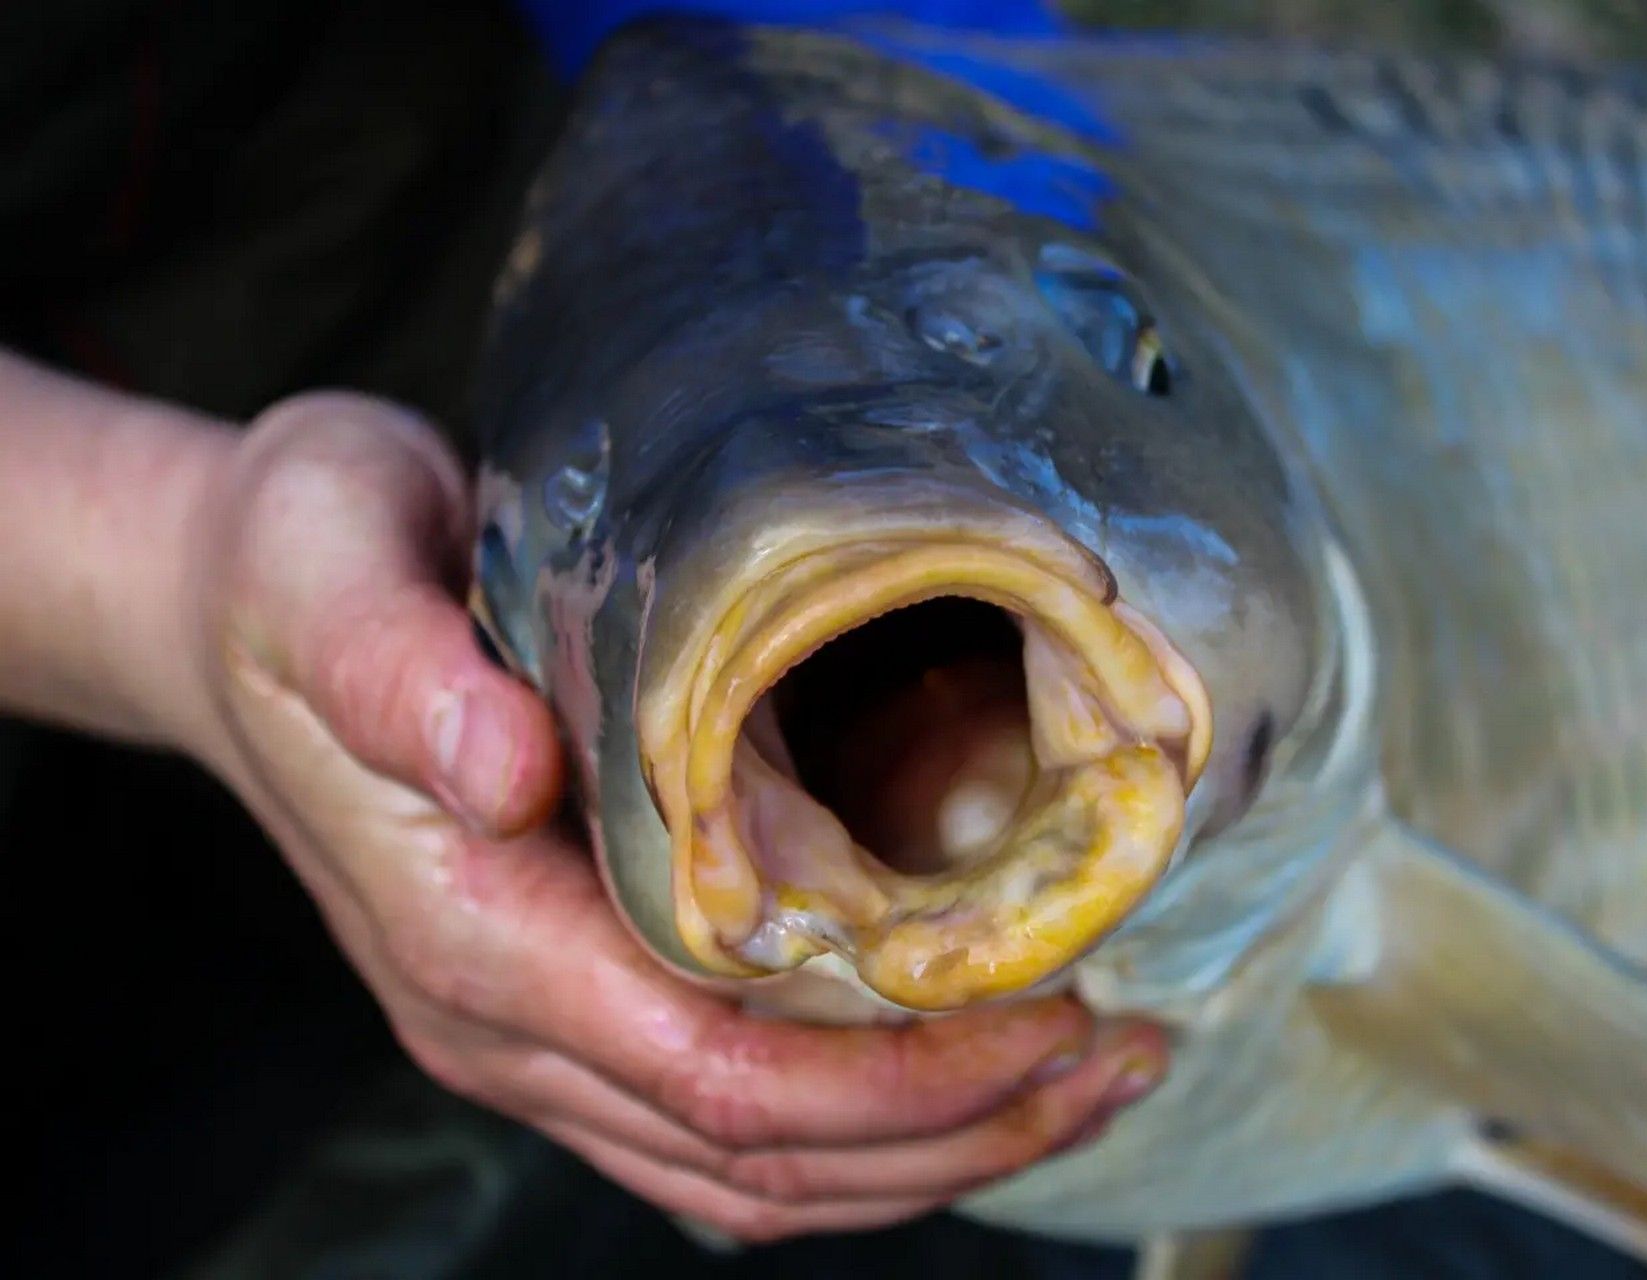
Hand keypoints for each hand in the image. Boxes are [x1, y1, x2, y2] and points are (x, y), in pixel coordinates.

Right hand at [163, 393, 1165, 1241]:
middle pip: (758, 1150)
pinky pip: (719, 1126)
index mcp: (471, 930)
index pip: (715, 1071)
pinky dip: (858, 1129)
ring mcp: (533, 1030)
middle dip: (958, 1129)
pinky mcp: (565, 1003)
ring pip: (748, 1169)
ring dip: (930, 1149)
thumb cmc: (300, 570)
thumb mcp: (326, 567)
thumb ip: (398, 672)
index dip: (896, 1077)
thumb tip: (509, 762)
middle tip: (1120, 1060)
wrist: (239, 605)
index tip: (1048, 1019)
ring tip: (1085, 1083)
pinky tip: (956, 1079)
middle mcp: (505, 1018)